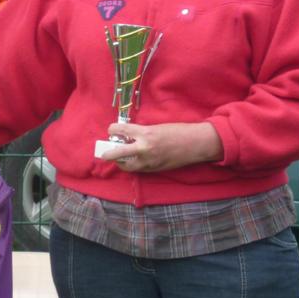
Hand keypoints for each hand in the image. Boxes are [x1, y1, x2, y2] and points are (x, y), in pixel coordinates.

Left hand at [100, 121, 222, 172]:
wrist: (195, 144)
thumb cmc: (177, 131)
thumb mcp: (156, 127)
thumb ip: (140, 132)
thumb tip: (126, 136)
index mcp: (145, 133)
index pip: (120, 130)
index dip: (113, 130)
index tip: (112, 130)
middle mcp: (144, 148)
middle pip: (117, 153)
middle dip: (108, 153)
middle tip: (104, 153)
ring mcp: (149, 161)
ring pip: (126, 166)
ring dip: (121, 162)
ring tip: (120, 157)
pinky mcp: (154, 169)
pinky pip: (137, 169)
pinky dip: (132, 165)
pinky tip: (133, 161)